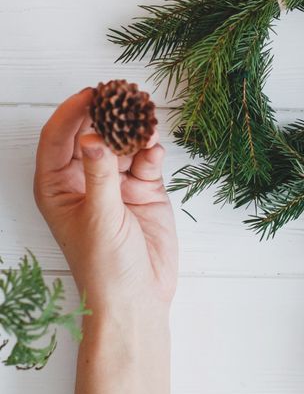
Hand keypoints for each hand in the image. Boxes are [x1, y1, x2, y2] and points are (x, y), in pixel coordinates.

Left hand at [34, 88, 177, 315]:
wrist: (139, 301)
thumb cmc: (105, 269)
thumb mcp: (99, 219)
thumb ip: (100, 175)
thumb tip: (95, 135)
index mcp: (58, 186)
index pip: (58, 138)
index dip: (73, 113)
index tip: (92, 94)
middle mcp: (85, 179)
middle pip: (92, 133)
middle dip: (108, 113)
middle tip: (123, 93)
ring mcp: (115, 182)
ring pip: (122, 141)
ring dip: (134, 127)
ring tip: (146, 112)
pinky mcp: (144, 187)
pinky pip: (146, 157)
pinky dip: (152, 148)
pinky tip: (155, 145)